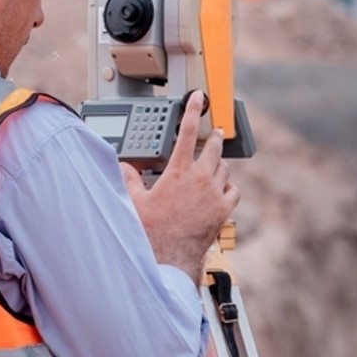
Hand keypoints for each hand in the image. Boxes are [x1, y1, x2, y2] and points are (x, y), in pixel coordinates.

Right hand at [119, 91, 239, 281]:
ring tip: (212, 165)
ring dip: (219, 164)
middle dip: (214, 137)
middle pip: (214, 148)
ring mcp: (215, 194)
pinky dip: (228, 187)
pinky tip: (221, 190)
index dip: (193, 111)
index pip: (187, 133)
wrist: (170, 258)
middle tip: (213, 132)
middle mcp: (200, 179)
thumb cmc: (153, 232)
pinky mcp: (224, 210)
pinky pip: (234, 190)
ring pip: (225, 168)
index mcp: (178, 172)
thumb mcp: (135, 202)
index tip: (199, 98)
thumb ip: (130, 180)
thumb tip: (123, 167)